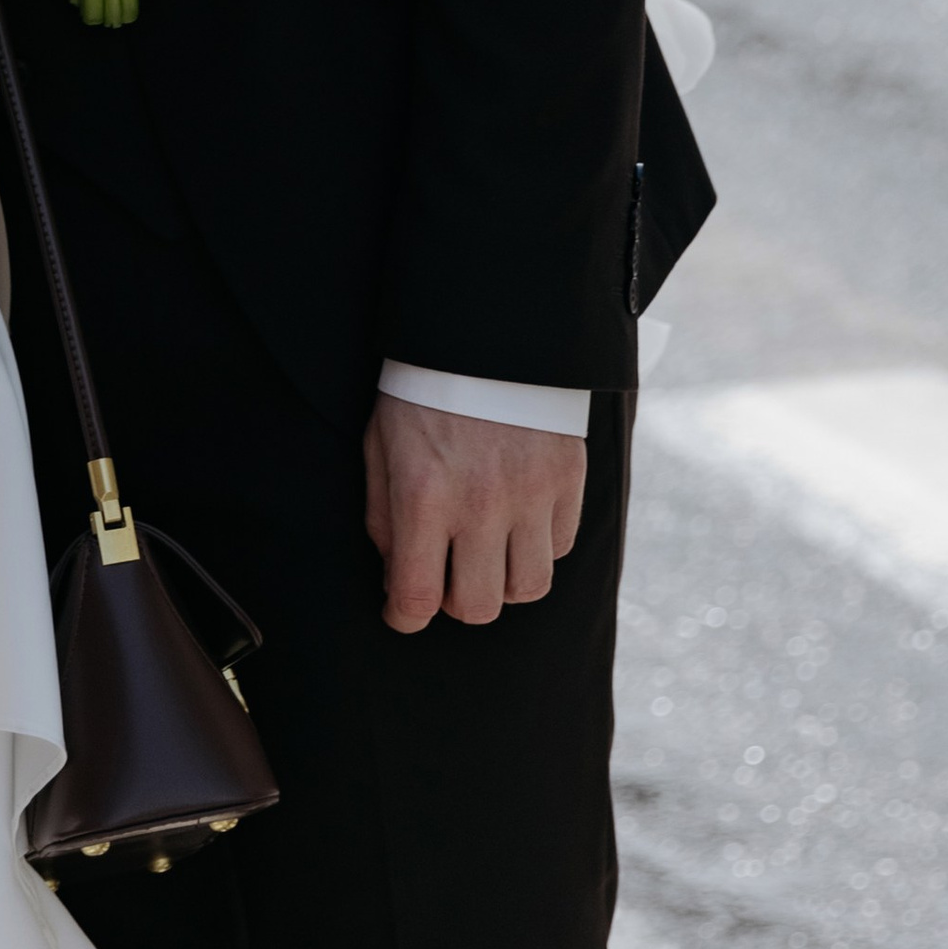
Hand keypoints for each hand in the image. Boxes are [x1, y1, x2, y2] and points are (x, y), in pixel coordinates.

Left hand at [363, 396, 585, 632]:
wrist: (484, 331)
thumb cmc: (421, 391)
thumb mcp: (379, 445)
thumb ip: (383, 517)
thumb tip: (397, 578)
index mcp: (424, 494)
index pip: (418, 595)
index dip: (404, 617)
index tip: (401, 612)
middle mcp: (481, 502)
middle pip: (478, 607)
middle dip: (455, 601)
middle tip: (446, 575)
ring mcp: (531, 493)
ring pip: (527, 588)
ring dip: (502, 581)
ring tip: (486, 551)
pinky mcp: (568, 479)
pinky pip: (559, 548)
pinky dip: (537, 547)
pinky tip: (517, 521)